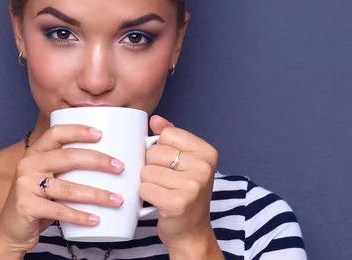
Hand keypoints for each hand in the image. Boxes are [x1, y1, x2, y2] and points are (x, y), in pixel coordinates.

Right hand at [0, 125, 124, 256]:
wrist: (11, 230)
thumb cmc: (37, 201)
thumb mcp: (47, 178)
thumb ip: (66, 168)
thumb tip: (107, 162)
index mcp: (35, 152)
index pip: (56, 133)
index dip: (79, 130)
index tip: (101, 134)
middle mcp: (29, 165)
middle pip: (68, 157)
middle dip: (98, 161)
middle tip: (119, 167)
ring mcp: (26, 185)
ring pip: (67, 187)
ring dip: (96, 194)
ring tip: (117, 199)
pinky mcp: (27, 206)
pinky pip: (60, 211)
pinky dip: (80, 216)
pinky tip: (96, 219)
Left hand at [140, 115, 218, 252]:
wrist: (191, 231)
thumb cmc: (185, 193)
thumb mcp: (184, 161)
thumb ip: (170, 137)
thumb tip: (155, 119)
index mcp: (207, 152)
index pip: (166, 135)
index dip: (160, 149)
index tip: (172, 165)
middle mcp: (203, 167)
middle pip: (153, 152)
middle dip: (152, 167)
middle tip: (167, 182)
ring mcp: (192, 186)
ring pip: (146, 170)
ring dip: (148, 183)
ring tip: (163, 191)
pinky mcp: (177, 203)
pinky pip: (144, 188)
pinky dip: (145, 196)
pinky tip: (159, 202)